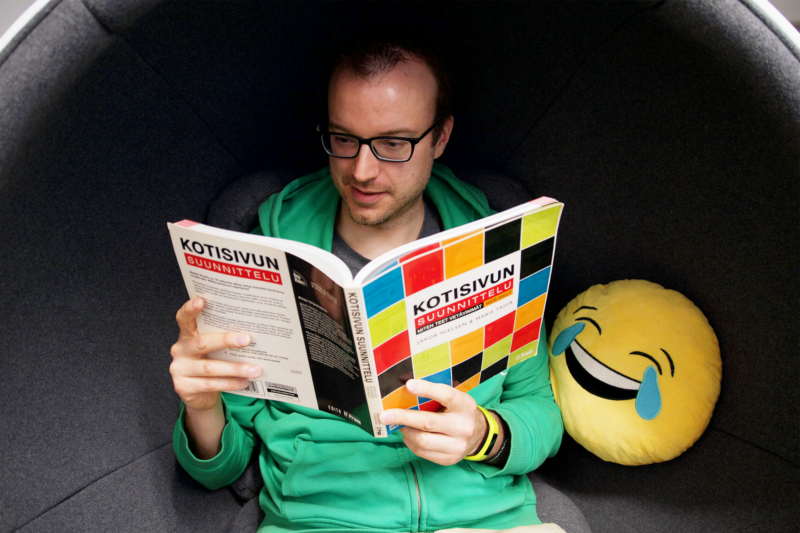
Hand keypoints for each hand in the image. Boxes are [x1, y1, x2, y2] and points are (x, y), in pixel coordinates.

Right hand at [169, 297, 261, 411]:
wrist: (201, 396)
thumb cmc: (212, 363)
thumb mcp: (215, 349)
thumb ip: (223, 338)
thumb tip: (253, 332)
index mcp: (187, 335)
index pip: (184, 319)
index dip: (190, 309)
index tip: (201, 301)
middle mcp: (180, 350)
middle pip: (202, 343)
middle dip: (226, 340)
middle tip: (246, 339)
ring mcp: (179, 369)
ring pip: (209, 367)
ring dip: (235, 368)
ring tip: (255, 369)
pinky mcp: (183, 387)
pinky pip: (210, 384)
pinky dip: (230, 383)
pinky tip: (244, 382)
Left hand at [378, 379, 493, 465]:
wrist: (479, 436)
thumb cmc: (458, 411)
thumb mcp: (455, 399)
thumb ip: (436, 394)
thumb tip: (405, 386)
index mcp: (465, 406)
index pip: (446, 395)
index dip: (427, 389)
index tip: (408, 385)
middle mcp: (463, 426)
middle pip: (428, 422)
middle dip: (403, 417)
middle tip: (384, 415)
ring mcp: (457, 446)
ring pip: (422, 440)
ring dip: (405, 431)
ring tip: (399, 425)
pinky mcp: (449, 459)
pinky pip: (422, 452)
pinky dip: (410, 442)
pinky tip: (408, 435)